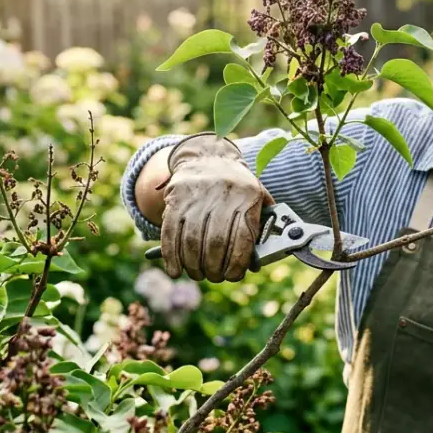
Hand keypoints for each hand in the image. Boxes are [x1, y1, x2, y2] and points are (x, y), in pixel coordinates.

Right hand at [158, 133, 272, 282]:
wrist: (208, 156)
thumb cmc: (237, 186)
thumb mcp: (257, 196)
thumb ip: (262, 225)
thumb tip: (257, 262)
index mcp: (247, 195)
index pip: (243, 238)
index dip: (237, 263)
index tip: (233, 275)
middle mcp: (222, 194)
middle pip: (215, 242)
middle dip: (214, 268)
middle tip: (215, 277)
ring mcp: (197, 196)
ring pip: (192, 240)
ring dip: (194, 265)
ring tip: (198, 274)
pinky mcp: (176, 198)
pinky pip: (170, 232)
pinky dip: (171, 255)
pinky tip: (175, 269)